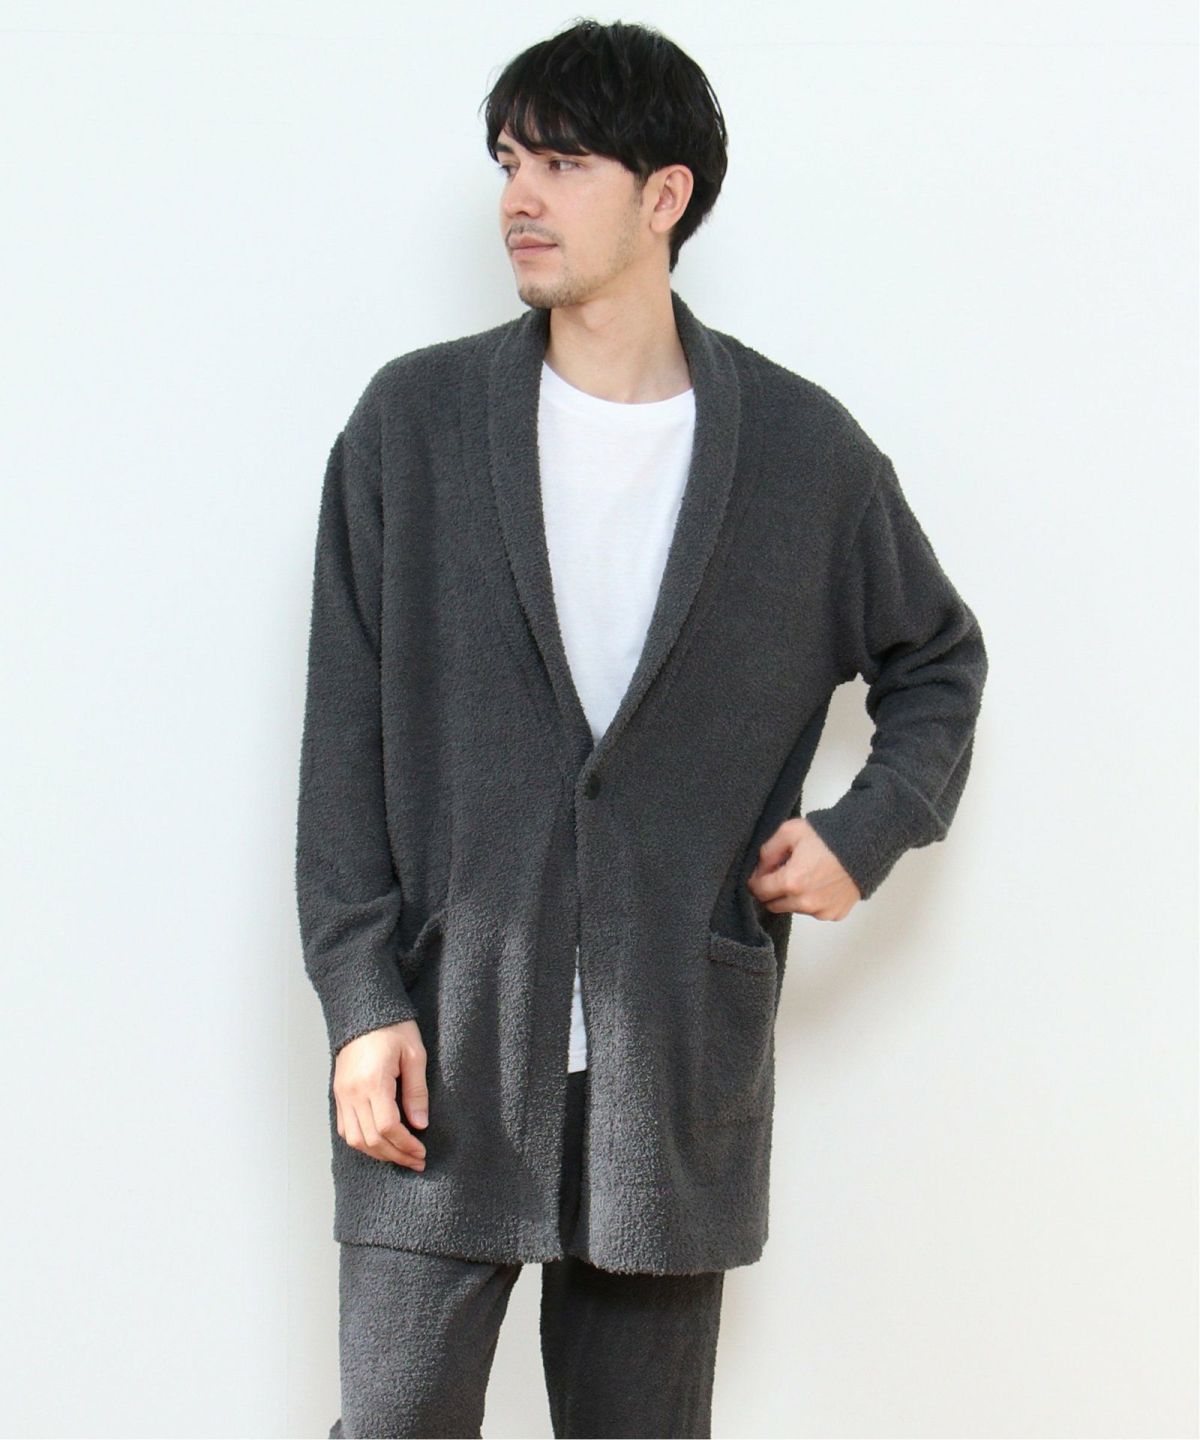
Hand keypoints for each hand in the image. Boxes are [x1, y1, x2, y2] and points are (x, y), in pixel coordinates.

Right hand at [333, 1019, 429, 1170]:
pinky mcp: (339, 1093)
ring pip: (355, 1139)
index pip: (387, 1127)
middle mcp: (353, 1092)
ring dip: (378, 1153)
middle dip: (395, 1155)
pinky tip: (379, 1143)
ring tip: (400, 1156)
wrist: (363, 1011)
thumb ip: (417, 1091)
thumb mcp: (414, 1054)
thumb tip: (420, 1125)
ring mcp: (342, 1094)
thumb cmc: (393, 1028)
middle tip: (416, 1160)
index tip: (421, 1152)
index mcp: (373, 1081)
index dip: (405, 1145)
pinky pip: (345, 1128)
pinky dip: (362, 1142)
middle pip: (371, 1139)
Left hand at [747, 817, 861, 921]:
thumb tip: (759, 870)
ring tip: (806, 875)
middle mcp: (805, 902)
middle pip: (773, 905)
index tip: (760, 874)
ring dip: (793, 897)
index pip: (759, 892)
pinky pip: (814, 911)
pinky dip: (812, 901)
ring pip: (794, 909)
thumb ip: (768, 852)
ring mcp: (822, 911)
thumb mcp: (790, 832)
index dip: (756, 881)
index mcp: (791, 882)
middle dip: (772, 891)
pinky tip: (821, 883)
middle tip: (781, 873)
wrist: (865, 843)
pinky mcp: (835, 914)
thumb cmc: (828, 836)